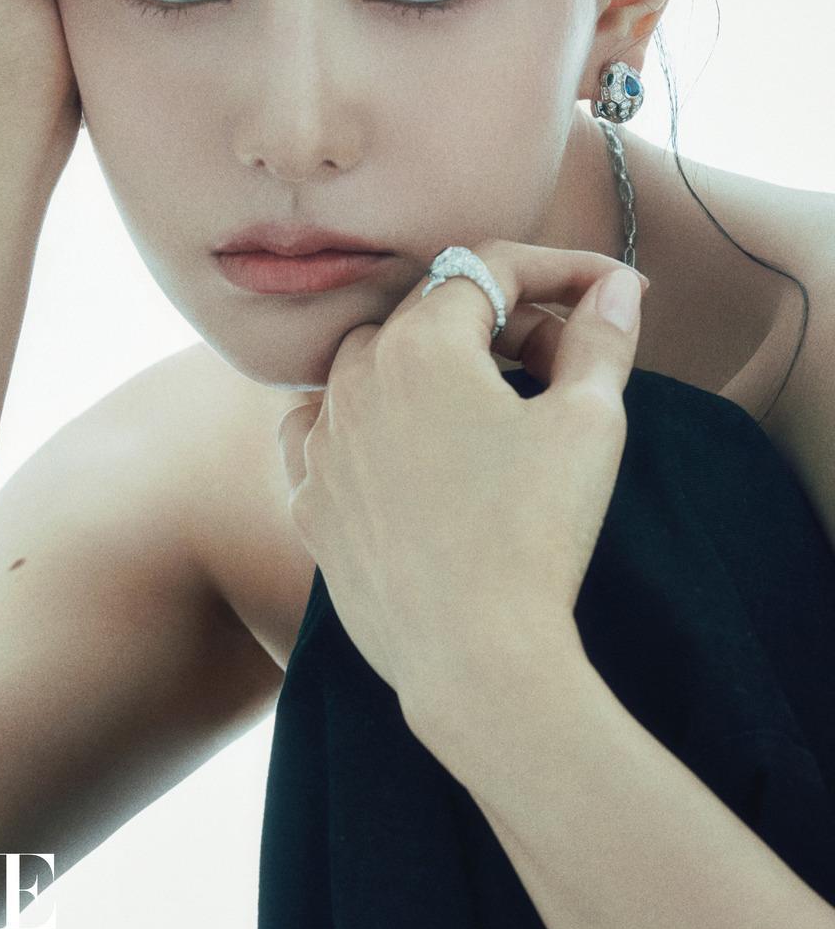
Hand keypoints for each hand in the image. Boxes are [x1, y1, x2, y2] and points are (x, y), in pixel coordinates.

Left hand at [276, 240, 648, 735]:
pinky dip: (362, 426)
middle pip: (431, 314)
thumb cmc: (537, 533)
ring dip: (424, 368)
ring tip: (482, 406)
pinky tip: (399, 451)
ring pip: (367, 367)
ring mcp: (321, 442)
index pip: (490, 270)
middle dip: (501, 322)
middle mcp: (355, 378)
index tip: (609, 292)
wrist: (474, 658)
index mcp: (421, 344)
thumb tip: (619, 288)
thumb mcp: (588, 423)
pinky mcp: (309, 501)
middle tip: (561, 364)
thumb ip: (600, 339)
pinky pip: (323, 434)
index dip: (559, 270)